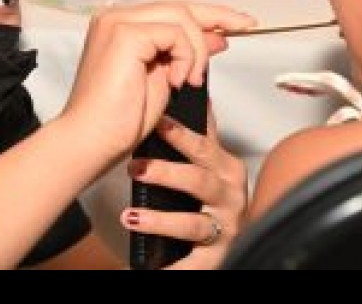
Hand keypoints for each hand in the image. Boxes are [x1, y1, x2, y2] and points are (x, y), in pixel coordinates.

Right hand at [59, 2, 255, 166]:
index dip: (208, 15)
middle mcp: (115, 16)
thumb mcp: (165, 79)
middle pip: (179, 6)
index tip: (240, 24)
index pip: (171, 10)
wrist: (91, 141)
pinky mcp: (125, 34)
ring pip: (180, 16)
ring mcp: (117, 22)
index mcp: (119, 25)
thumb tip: (217, 37)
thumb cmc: (118, 120)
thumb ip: (186, 54)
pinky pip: (175, 33)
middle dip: (218, 17)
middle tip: (247, 26)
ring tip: (191, 80)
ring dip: (197, 50)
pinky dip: (187, 57)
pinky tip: (179, 81)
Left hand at [120, 108, 247, 269]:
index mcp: (226, 170)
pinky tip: (153, 267)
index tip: (160, 121)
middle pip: (197, 181)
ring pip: (192, 222)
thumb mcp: (212, 164)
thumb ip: (204, 133)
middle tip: (136, 166)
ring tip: (131, 217)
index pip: (203, 146)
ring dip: (159, 220)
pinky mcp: (215, 257)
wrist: (227, 244)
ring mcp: (224, 229)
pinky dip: (173, 267)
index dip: (181, 134)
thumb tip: (197, 93)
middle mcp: (230, 198)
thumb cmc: (215, 200)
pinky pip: (193, 264)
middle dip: (165, 172)